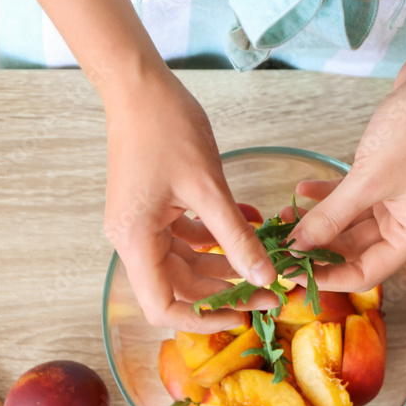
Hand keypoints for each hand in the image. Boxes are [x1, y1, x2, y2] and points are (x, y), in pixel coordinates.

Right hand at [103, 71, 276, 332]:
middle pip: (180, 286)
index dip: (202, 319)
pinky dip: (217, 236)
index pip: (162, 306)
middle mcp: (133, 239)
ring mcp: (143, 223)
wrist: (138, 86)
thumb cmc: (166, 129)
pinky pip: (188, 236)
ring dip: (226, 262)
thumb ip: (236, 238)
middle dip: (226, 290)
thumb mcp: (209, 189)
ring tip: (267, 260)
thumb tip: (263, 278)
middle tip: (272, 290)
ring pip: (187, 262)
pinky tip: (250, 226)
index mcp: (136, 240)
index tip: (242, 315)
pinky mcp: (154, 208)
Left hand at [289, 64, 405, 291]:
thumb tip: (299, 246)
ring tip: (284, 214)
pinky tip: (302, 189)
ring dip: (318, 221)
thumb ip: (331, 217)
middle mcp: (405, 223)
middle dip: (316, 247)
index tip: (293, 274)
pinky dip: (327, 196)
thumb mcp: (367, 181)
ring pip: (348, 223)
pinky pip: (351, 198)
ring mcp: (394, 201)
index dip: (328, 278)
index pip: (365, 274)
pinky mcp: (384, 179)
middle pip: (354, 250)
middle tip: (280, 244)